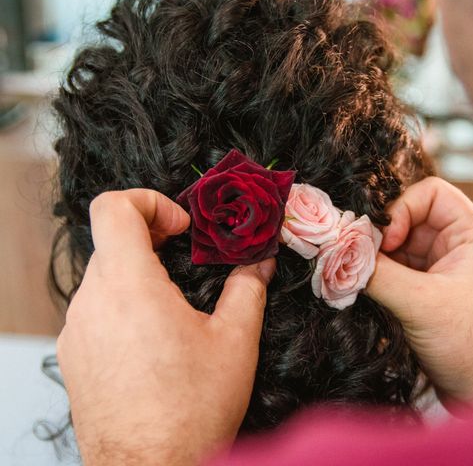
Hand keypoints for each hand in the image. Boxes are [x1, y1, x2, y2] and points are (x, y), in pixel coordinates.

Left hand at [56, 189, 274, 464]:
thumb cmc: (190, 409)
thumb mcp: (235, 341)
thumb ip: (248, 287)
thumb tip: (260, 262)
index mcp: (129, 285)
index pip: (113, 207)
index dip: (150, 203)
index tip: (181, 230)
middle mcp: (92, 303)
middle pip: (112, 243)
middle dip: (154, 243)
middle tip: (189, 264)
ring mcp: (76, 332)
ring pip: (104, 279)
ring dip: (139, 278)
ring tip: (175, 311)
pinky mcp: (73, 358)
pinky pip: (95, 313)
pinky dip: (124, 309)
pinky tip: (155, 344)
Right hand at [366, 178, 472, 405]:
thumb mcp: (421, 305)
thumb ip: (377, 274)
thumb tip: (339, 253)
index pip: (431, 194)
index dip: (401, 210)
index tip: (386, 243)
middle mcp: (462, 249)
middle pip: (410, 222)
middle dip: (383, 241)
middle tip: (359, 263)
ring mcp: (448, 274)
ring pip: (403, 252)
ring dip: (380, 264)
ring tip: (362, 283)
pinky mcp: (435, 298)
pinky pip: (402, 276)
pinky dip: (383, 282)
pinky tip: (370, 297)